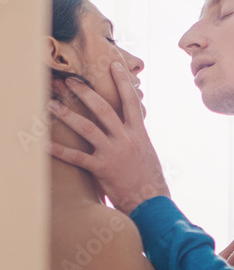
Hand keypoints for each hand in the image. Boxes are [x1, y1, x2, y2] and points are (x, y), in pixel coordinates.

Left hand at [47, 63, 169, 214]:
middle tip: (71, 81)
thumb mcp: (147, 154)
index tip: (115, 65)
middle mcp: (127, 140)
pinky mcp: (102, 169)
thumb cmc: (150, 181)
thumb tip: (131, 128)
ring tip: (52, 105)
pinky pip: (77, 157)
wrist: (153, 204)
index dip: (123, 82)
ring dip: (67, 114)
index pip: (131, 102)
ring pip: (87, 128)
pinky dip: (60, 150)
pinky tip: (45, 144)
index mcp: (139, 135)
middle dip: (86, 93)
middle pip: (104, 109)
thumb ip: (136, 138)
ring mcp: (114, 153)